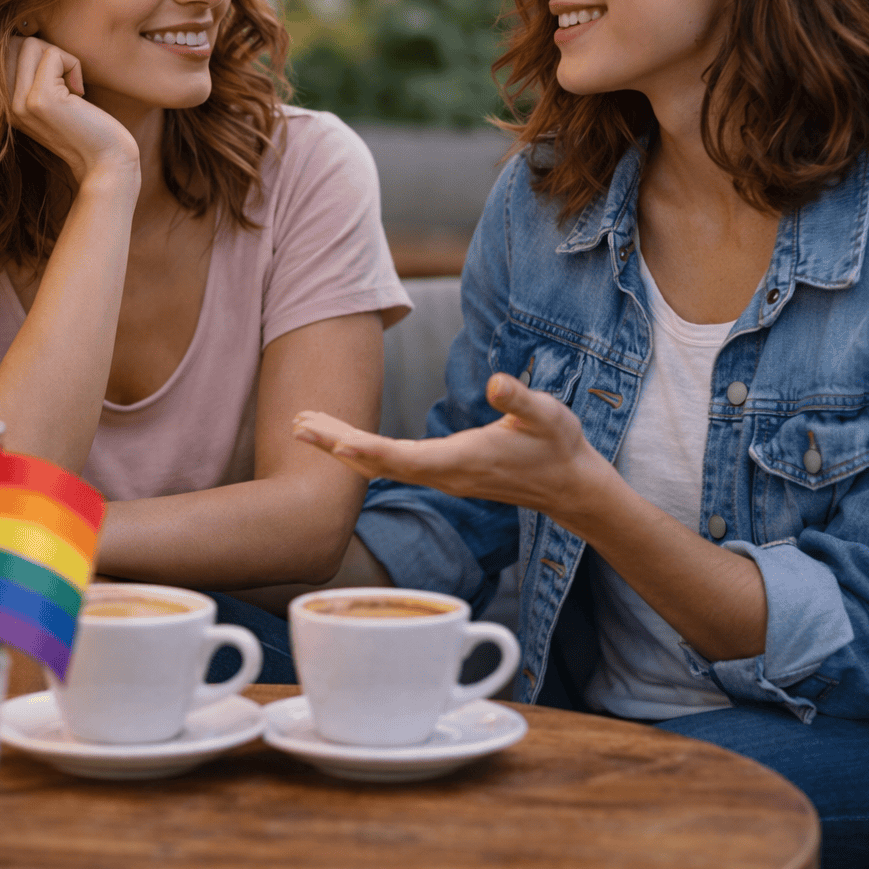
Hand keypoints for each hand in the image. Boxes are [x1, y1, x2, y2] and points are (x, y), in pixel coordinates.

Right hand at [7, 35, 139, 185]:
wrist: (107, 160)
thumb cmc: (87, 125)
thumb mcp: (53, 97)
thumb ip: (33, 73)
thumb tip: (27, 35)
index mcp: (4, 104)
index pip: (6, 49)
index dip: (40, 55)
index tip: (60, 82)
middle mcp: (4, 104)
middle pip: (15, 42)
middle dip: (50, 52)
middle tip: (69, 81)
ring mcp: (19, 103)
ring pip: (30, 44)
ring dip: (61, 58)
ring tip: (72, 88)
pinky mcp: (40, 100)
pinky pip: (53, 54)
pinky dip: (73, 65)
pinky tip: (80, 95)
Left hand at [293, 373, 612, 525]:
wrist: (570, 485)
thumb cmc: (558, 445)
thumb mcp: (547, 415)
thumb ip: (520, 399)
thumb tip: (496, 382)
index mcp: (462, 460)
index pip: (403, 457)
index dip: (367, 450)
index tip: (333, 441)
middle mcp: (445, 473)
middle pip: (379, 464)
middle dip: (337, 446)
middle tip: (298, 425)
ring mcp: (443, 476)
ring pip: (382, 466)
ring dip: (343, 447)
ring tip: (307, 427)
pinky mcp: (444, 473)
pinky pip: (393, 465)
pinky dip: (363, 452)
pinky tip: (344, 443)